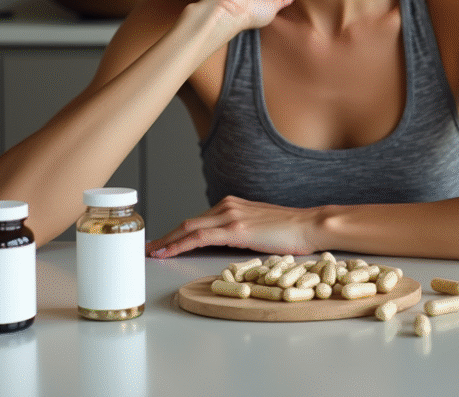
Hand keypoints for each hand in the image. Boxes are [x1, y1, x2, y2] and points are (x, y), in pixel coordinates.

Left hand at [146, 196, 323, 257]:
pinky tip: (168, 252)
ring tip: (152, 253)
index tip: (163, 242)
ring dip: (167, 241)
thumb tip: (228, 245)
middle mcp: (228, 206)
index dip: (177, 233)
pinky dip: (179, 245)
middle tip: (149, 248)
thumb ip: (241, 231)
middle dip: (165, 237)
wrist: (309, 225)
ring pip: (188, 228)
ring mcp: (230, 216)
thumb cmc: (291, 231)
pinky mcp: (235, 229)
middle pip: (187, 223)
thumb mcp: (260, 227)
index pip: (198, 220)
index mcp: (233, 205)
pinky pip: (199, 237)